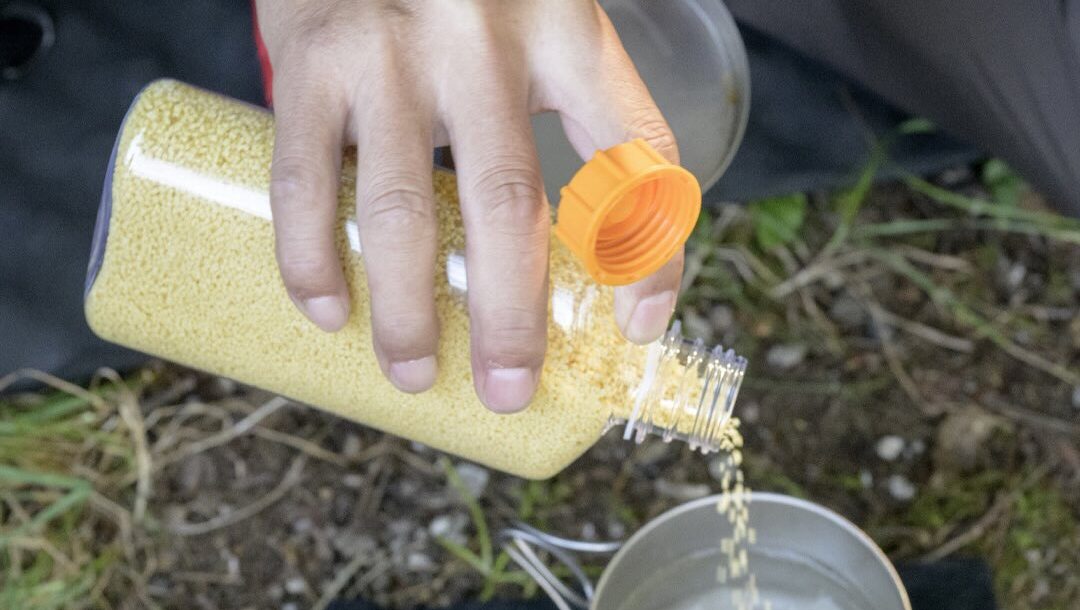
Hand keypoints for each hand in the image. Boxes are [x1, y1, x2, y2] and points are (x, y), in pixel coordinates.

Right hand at [256, 0, 682, 412]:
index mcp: (565, 30)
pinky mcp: (310, 61)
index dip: (648, 252)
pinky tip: (329, 310)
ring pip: (402, 208)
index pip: (634, 150)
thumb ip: (574, 111)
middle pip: (508, 202)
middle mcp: (482, 40)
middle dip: (510, 316)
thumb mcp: (544, 22)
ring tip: (413, 373)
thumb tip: (603, 251)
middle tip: (507, 388)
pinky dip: (312, 259)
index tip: (637, 326)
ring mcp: (390, 51)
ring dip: (408, 310)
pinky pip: (306, 181)